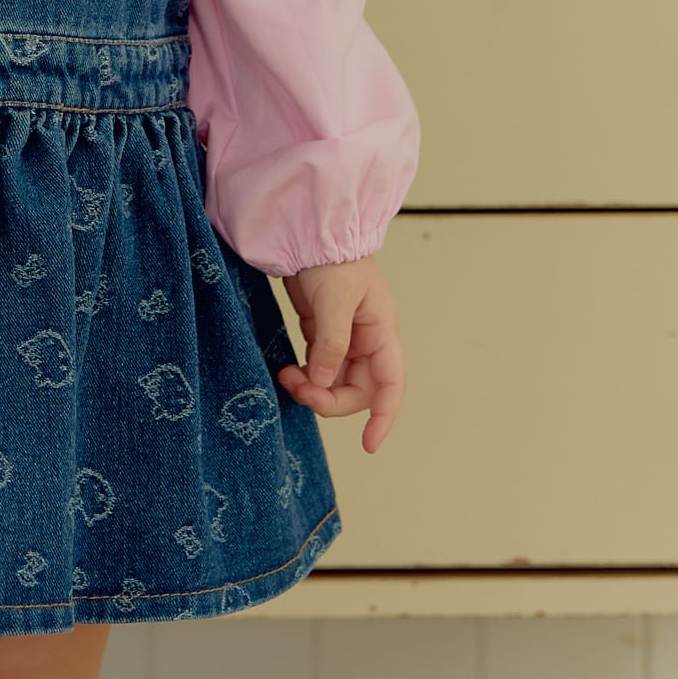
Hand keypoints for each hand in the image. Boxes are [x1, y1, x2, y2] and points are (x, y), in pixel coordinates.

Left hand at [276, 256, 403, 454]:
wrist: (310, 233)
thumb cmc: (332, 259)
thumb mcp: (334, 300)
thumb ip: (332, 344)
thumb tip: (325, 382)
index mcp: (381, 333)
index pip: (391, 385)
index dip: (384, 417)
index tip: (369, 445)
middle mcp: (367, 341)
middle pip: (358, 391)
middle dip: (330, 400)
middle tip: (299, 390)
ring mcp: (345, 339)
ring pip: (335, 383)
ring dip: (313, 389)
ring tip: (286, 376)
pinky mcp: (322, 334)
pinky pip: (319, 369)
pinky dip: (305, 377)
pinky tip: (288, 371)